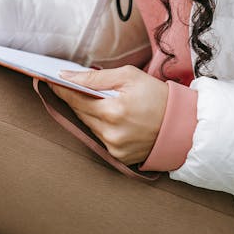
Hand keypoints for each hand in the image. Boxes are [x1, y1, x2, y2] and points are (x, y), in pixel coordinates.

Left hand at [50, 66, 168, 165]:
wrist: (183, 124)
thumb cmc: (157, 96)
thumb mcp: (128, 77)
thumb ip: (94, 78)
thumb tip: (66, 77)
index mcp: (113, 112)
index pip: (76, 100)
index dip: (62, 89)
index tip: (50, 80)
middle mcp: (111, 134)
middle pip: (81, 114)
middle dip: (76, 100)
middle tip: (72, 87)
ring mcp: (115, 148)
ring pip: (90, 126)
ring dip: (90, 114)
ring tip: (99, 101)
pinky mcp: (119, 157)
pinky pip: (101, 138)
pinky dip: (102, 127)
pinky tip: (111, 118)